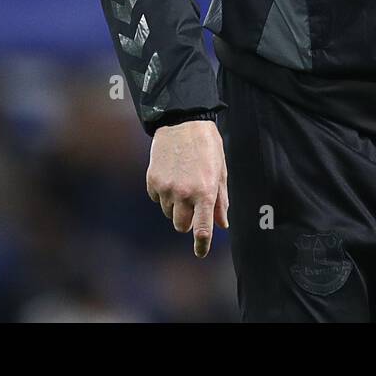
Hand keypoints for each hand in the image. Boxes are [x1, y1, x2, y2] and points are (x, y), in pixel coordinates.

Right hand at [146, 119, 228, 256]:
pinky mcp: (152, 182)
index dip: (201, 245)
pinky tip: (171, 175)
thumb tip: (223, 224)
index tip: (200, 252)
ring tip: (183, 181)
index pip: (202, 229)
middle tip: (192, 204)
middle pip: (181, 226)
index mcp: (205, 192)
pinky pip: (157, 199)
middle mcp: (184, 194)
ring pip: (168, 213)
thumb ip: (220, 200)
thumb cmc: (207, 146)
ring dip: (175, 205)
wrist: (182, 122)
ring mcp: (166, 189)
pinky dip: (163, 194)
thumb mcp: (220, 171)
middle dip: (187, 221)